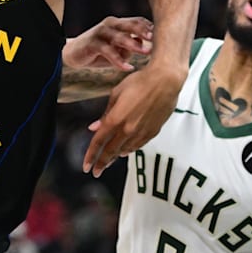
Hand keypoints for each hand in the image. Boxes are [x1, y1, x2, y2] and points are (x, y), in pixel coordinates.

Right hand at [63, 16, 152, 70]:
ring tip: (145, 52)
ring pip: (119, 36)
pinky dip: (118, 60)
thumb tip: (144, 45)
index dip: (149, 27)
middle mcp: (110, 25)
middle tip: (155, 38)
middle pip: (130, 24)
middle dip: (143, 31)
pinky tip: (127, 67)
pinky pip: (107, 51)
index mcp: (119, 24)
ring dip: (133, 44)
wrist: (73, 54)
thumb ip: (130, 46)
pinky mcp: (92, 43)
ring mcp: (100, 33)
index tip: (164, 34)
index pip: (137, 21)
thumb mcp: (118, 49)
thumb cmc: (99, 51)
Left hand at [83, 61, 185, 176]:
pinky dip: (129, 150)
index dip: (90, 156)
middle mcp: (128, 129)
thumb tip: (95, 127)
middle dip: (102, 163)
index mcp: (115, 119)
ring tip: (109, 161)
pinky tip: (125, 151)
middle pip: (111, 151)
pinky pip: (138, 145)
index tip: (86, 166)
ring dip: (115, 157)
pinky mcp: (153, 132)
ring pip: (125, 150)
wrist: (165, 81)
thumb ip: (105, 114)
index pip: (98, 142)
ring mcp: (141, 132)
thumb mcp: (116, 94)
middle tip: (96, 171)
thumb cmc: (140, 82)